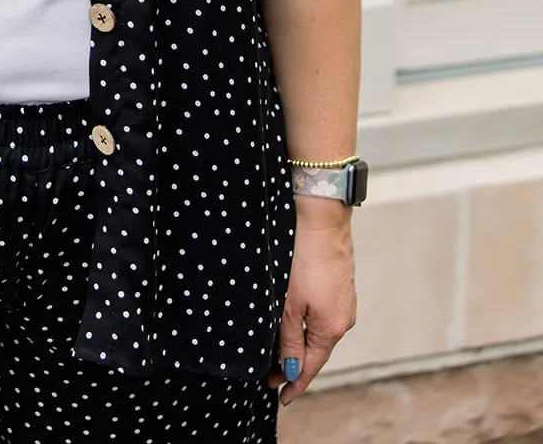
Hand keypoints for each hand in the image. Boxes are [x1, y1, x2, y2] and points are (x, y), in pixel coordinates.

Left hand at [268, 197, 355, 404]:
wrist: (323, 219)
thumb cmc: (304, 259)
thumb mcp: (290, 304)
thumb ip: (290, 339)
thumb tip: (293, 370)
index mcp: (331, 329)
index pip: (312, 366)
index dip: (295, 384)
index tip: (281, 398)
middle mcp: (344, 320)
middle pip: (317, 351)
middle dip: (295, 365)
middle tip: (271, 375)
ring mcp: (346, 303)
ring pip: (321, 333)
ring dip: (301, 344)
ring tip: (279, 351)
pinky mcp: (343, 287)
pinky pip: (325, 317)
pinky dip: (309, 326)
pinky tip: (296, 323)